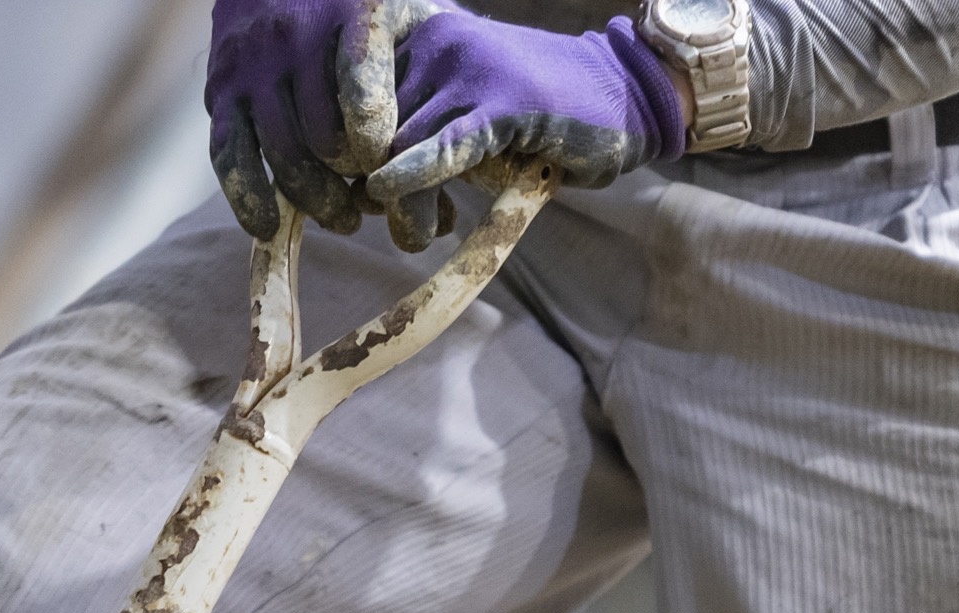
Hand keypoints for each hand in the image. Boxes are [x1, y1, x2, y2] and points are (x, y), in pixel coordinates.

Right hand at [206, 0, 432, 239]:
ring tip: (342, 218)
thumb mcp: (403, 10)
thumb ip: (427, 57)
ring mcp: (253, 64)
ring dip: (314, 197)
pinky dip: (248, 197)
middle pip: (325, 137)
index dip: (377, 146)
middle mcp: (297, 36)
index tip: (388, 171)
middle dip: (352, 181)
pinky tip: (269, 226)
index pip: (362, 94)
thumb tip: (453, 138)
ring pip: (284, 153)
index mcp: (354, 12)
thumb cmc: (361, 3)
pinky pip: (229, 153)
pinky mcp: (220, 88)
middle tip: (370, 207)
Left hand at [368, 12, 687, 217]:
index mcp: (417, 34)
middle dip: (363, 184)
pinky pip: (439, 147)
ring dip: (398, 204)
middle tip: (392, 220)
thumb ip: (407, 132)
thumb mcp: (459, 111)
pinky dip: (412, 181)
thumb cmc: (533, 115)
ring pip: (394, 146)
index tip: (357, 192)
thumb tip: (349, 186)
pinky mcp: (503, 103)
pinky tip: (401, 204)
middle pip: (362, 126)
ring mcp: (469, 68)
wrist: (620, 97)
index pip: (343, 97)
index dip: (338, 153)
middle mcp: (434, 40)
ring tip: (419, 232)